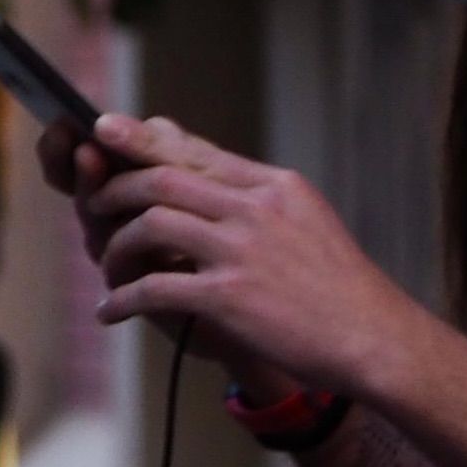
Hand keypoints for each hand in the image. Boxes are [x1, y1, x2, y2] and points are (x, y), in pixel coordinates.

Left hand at [75, 112, 422, 398]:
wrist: (373, 338)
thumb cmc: (337, 286)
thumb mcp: (306, 221)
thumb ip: (257, 198)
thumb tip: (210, 177)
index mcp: (274, 186)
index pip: (194, 152)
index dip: (141, 141)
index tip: (104, 129)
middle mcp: (256, 209)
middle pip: (162, 179)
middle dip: (115, 190)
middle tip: (93, 206)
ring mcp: (242, 250)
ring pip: (151, 225)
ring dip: (115, 247)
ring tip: (106, 267)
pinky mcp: (229, 296)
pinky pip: (154, 287)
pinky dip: (123, 299)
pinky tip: (111, 311)